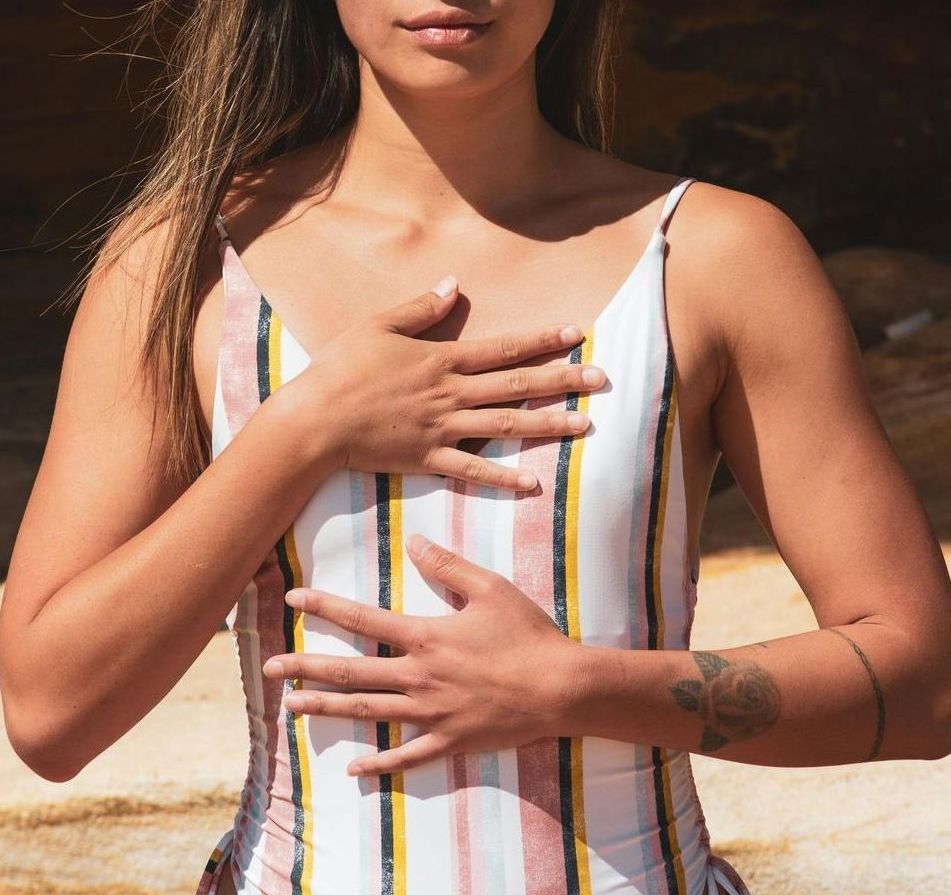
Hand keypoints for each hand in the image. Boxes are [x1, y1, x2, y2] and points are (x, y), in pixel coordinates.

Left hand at [261, 533, 584, 775]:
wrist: (561, 688)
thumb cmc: (528, 634)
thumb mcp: (491, 589)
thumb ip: (448, 566)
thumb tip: (413, 542)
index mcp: (426, 637)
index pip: (364, 619)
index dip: (326, 608)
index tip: (294, 600)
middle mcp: (419, 677)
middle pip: (351, 671)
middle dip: (306, 667)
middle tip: (270, 666)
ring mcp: (431, 714)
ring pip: (367, 712)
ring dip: (327, 709)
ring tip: (290, 708)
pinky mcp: (449, 741)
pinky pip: (406, 756)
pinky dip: (379, 763)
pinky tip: (353, 770)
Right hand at [283, 276, 605, 490]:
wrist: (315, 420)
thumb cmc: (341, 369)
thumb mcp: (378, 326)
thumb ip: (420, 308)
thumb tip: (455, 285)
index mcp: (441, 360)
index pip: (503, 347)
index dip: (541, 340)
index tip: (576, 334)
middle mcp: (451, 394)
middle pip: (517, 385)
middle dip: (563, 381)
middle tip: (602, 379)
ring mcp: (443, 429)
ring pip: (506, 427)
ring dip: (548, 425)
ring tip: (585, 425)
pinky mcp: (429, 459)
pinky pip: (473, 472)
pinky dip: (504, 479)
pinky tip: (534, 484)